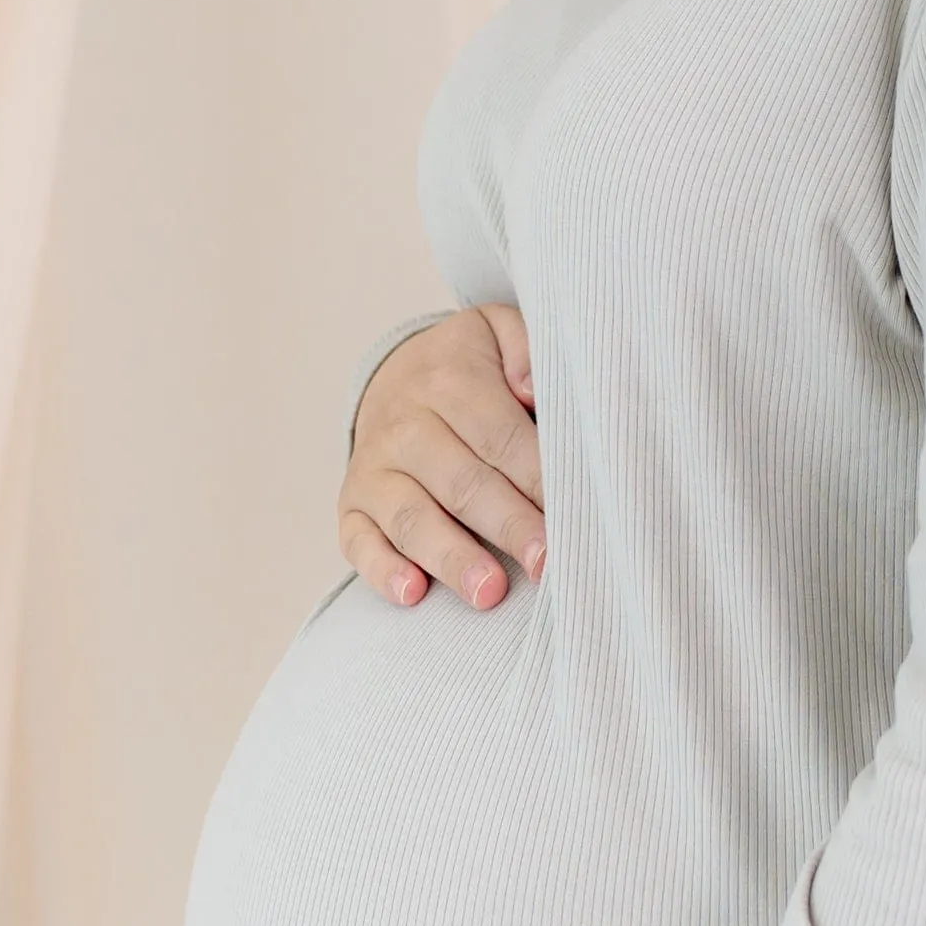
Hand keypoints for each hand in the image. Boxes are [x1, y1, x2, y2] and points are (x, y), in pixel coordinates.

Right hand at [338, 305, 545, 610]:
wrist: (394, 374)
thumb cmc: (469, 367)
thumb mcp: (498, 332)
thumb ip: (525, 348)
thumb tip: (530, 389)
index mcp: (448, 382)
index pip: (501, 438)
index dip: (537, 479)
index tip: (573, 515)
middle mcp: (405, 427)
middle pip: (462, 483)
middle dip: (508, 526)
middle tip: (546, 564)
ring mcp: (374, 470)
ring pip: (412, 518)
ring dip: (452, 557)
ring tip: (490, 592)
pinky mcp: (352, 506)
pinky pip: (358, 542)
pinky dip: (382, 570)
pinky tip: (413, 593)